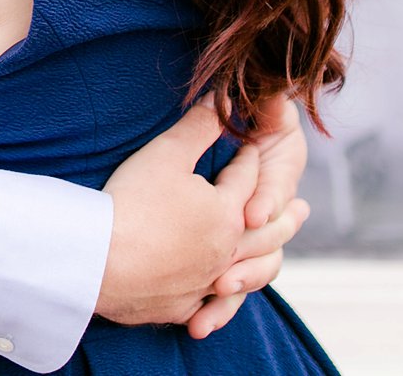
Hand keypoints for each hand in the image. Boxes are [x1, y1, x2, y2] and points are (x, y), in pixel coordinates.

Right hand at [96, 101, 300, 328]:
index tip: (252, 146)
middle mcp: (226, 250)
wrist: (100, 261)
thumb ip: (199, 126)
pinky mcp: (182, 305)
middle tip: (301, 210)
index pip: (246, 178)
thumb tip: (223, 97)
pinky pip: (211, 304)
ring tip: (276, 257)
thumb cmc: (133, 203)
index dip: (249, 157)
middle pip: (265, 231)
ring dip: (266, 263)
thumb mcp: (166, 154)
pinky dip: (223, 301)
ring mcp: (205, 281)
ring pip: (248, 273)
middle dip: (282, 216)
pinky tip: (220, 295)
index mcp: (228, 211)